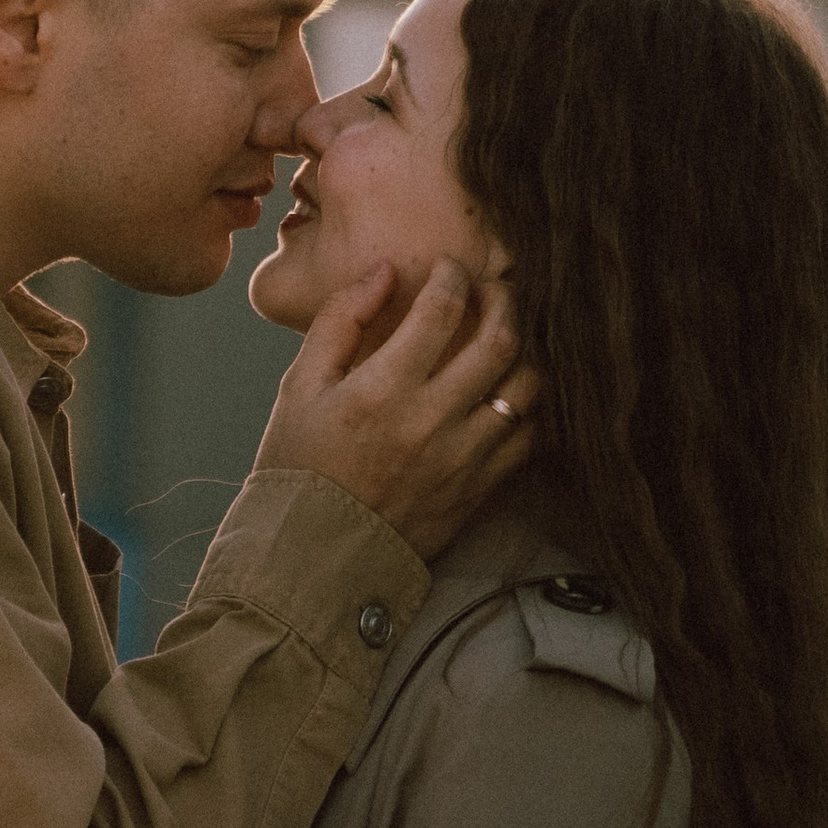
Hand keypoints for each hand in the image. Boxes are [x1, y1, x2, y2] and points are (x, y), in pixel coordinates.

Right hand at [254, 262, 536, 560]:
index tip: (451, 269)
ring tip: (506, 338)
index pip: (442, 309)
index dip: (454, 276)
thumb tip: (386, 272)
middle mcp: (431, 420)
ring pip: (526, 387)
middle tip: (493, 290)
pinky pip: (528, 437)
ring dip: (523, 352)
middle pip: (500, 340)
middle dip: (503, 301)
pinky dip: (528, 406)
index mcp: (382, 389)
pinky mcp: (479, 490)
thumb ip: (341, 321)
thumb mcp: (300, 386)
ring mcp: (463, 458)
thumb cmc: (299, 466)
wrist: (313, 557)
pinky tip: (509, 390)